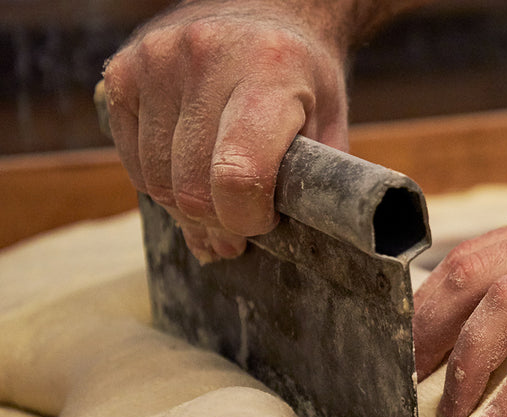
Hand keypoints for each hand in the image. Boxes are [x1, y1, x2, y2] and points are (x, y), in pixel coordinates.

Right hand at [103, 1, 348, 261]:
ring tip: (215, 208)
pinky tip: (189, 175)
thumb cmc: (304, 78)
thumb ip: (312, 184)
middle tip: (239, 232)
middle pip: (192, 187)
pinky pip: (132, 160)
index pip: (237, 175)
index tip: (264, 222)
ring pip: (157, 180)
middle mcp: (205, 57)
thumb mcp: (329, 125)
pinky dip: (160, 182)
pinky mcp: (124, 72)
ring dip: (186, 210)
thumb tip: (285, 249)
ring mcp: (157, 61)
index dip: (248, 219)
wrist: (270, 11)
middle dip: (218, 224)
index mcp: (270, 70)